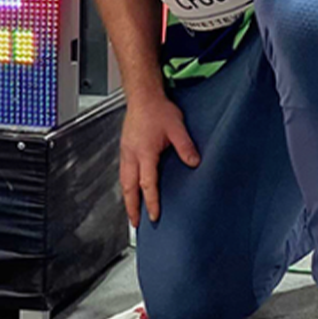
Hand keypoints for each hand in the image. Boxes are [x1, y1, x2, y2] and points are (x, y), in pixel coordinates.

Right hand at [120, 92, 199, 226]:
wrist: (143, 95)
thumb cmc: (157, 109)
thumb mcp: (177, 127)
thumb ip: (185, 147)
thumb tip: (194, 162)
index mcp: (144, 152)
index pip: (147, 183)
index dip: (150, 202)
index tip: (153, 216)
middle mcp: (131, 154)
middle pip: (128, 187)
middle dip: (131, 207)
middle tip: (134, 223)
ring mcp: (126, 151)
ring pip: (123, 180)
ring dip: (127, 197)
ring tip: (131, 210)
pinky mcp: (125, 147)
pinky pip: (123, 171)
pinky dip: (126, 185)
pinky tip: (130, 188)